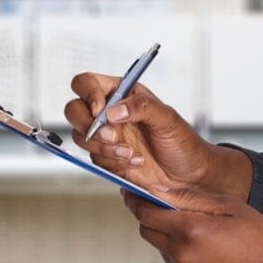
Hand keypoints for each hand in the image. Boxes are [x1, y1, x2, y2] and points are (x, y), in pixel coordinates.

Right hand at [65, 73, 251, 199]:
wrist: (189, 178)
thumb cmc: (184, 144)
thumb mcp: (168, 119)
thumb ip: (141, 107)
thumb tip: (113, 110)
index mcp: (122, 94)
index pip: (87, 83)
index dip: (87, 94)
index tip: (101, 111)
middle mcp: (109, 113)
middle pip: (73, 109)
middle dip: (88, 125)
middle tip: (113, 137)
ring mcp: (106, 136)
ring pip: (80, 136)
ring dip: (103, 147)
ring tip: (131, 153)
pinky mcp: (107, 158)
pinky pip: (94, 158)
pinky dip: (112, 162)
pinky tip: (135, 163)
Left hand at [122, 186, 262, 262]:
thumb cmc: (261, 235)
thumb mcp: (228, 205)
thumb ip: (192, 198)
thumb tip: (161, 190)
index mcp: (190, 230)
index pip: (146, 212)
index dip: (135, 200)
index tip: (128, 192)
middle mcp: (183, 256)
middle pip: (148, 232)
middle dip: (152, 218)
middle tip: (165, 206)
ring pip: (162, 249)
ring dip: (170, 237)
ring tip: (199, 230)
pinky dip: (183, 254)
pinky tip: (208, 249)